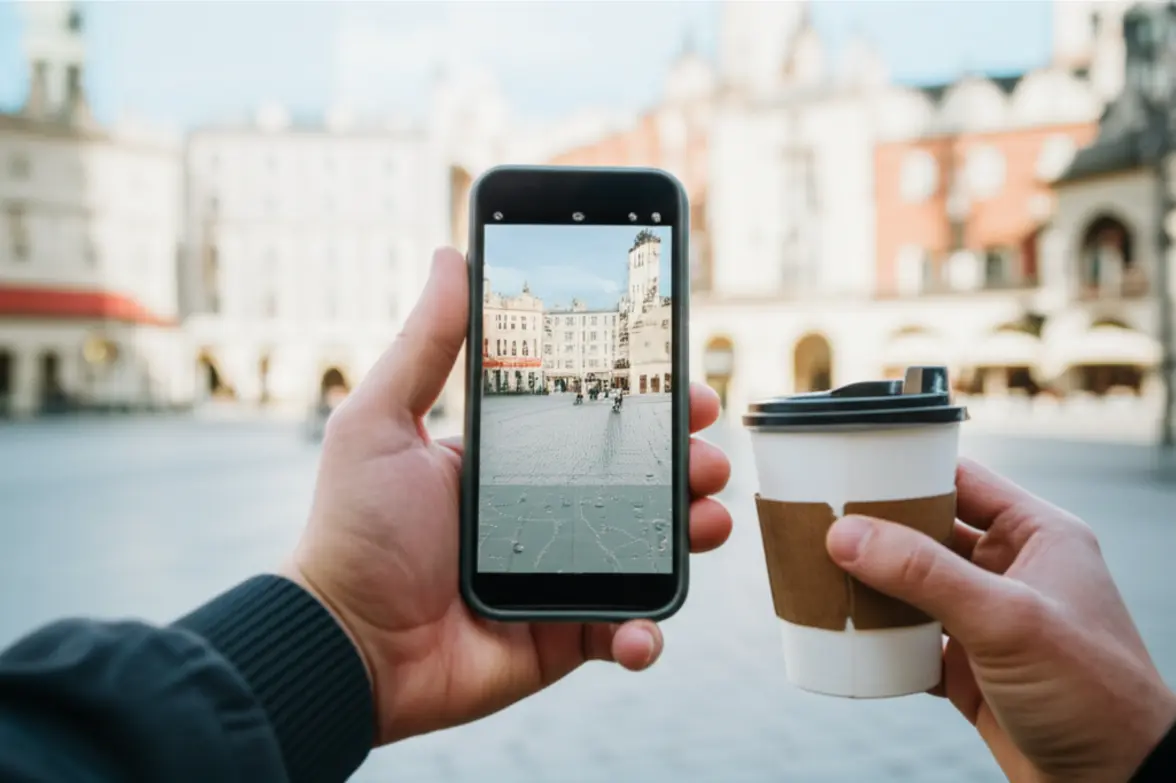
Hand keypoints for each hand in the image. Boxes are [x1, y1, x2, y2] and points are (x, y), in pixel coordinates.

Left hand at [284, 248, 732, 743]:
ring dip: (692, 533)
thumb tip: (452, 256)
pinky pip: (625, 630)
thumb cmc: (353, 530)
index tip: (684, 385)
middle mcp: (545, 513)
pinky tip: (640, 630)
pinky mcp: (564, 635)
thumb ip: (424, 344)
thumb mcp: (381, 422)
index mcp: (512, 462)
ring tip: (706, 520)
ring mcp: (561, 574)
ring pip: (650, 549)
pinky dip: (645, 633)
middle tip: (705, 453)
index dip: (646, 403)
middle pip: (640, 481)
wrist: (342, 646)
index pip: (595, 421)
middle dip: (687, 462)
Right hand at [826, 459, 1175, 782]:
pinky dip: (879, 638)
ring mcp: (989, 620)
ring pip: (914, 586)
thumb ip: (925, 574)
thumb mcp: (1006, 620)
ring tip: (822, 573)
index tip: (852, 469)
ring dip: (873, 584)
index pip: (963, 480)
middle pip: (929, 532)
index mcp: (1038, 536)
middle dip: (878, 529)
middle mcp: (1012, 570)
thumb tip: (847, 535)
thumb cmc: (1092, 694)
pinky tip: (847, 634)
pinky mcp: (970, 667)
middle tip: (821, 521)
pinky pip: (910, 639)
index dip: (909, 471)